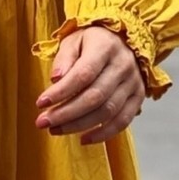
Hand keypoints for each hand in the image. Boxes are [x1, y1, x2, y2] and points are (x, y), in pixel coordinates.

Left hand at [36, 24, 145, 143]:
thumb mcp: (74, 39)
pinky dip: (103, 134)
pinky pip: (123, 121)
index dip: (61, 91)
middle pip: (94, 96)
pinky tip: (83, 139)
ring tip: (55, 130)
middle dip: (65, 113)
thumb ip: (64, 58)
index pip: (83, 74)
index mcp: (105, 47)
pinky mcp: (138, 97)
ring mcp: (133, 82)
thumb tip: (55, 78)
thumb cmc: (93, 41)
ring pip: (107, 111)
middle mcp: (123, 65)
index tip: (40, 103)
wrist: (125, 40)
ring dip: (79, 125)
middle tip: (42, 123)